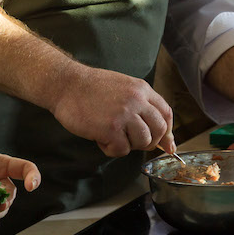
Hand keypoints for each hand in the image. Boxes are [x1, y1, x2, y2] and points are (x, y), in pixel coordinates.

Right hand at [51, 62, 173, 156]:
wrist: (66, 84)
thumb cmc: (91, 88)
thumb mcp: (122, 87)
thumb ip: (140, 104)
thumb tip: (156, 129)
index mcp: (141, 89)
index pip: (166, 113)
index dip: (167, 132)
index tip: (165, 144)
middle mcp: (137, 100)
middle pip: (159, 130)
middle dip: (149, 142)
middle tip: (132, 141)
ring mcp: (125, 114)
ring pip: (143, 141)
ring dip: (129, 145)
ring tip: (113, 137)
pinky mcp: (111, 128)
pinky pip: (122, 150)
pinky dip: (111, 149)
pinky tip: (100, 138)